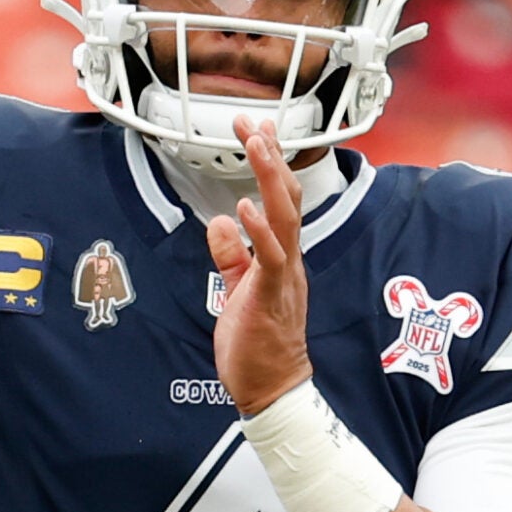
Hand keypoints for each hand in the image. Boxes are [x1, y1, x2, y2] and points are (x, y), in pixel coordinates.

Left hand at [203, 117, 314, 415]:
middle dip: (271, 158)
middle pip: (286, 199)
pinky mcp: (271, 297)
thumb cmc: (257, 344)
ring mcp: (284, 278)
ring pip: (284, 218)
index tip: (257, 131)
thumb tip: (222, 220)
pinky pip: (271, 259)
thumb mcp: (238, 289)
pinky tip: (244, 207)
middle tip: (254, 122)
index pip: (280, 201)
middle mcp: (289, 261)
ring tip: (257, 144)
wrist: (273, 390)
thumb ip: (232, 255)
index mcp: (282, 258)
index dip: (270, 165)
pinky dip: (260, 231)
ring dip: (269, 179)